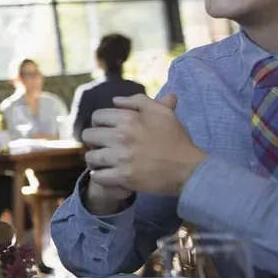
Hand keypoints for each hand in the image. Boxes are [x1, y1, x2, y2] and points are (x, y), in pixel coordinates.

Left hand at [81, 94, 206, 195]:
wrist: (189, 169)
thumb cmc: (176, 139)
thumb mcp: (162, 113)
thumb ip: (139, 101)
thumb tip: (116, 100)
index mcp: (128, 118)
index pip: (97, 116)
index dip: (99, 123)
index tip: (105, 130)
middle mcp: (121, 136)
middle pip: (88, 136)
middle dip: (94, 141)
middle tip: (103, 146)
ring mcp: (121, 158)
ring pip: (90, 157)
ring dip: (95, 160)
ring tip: (104, 162)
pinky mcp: (124, 177)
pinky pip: (97, 176)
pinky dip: (100, 176)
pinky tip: (108, 175)